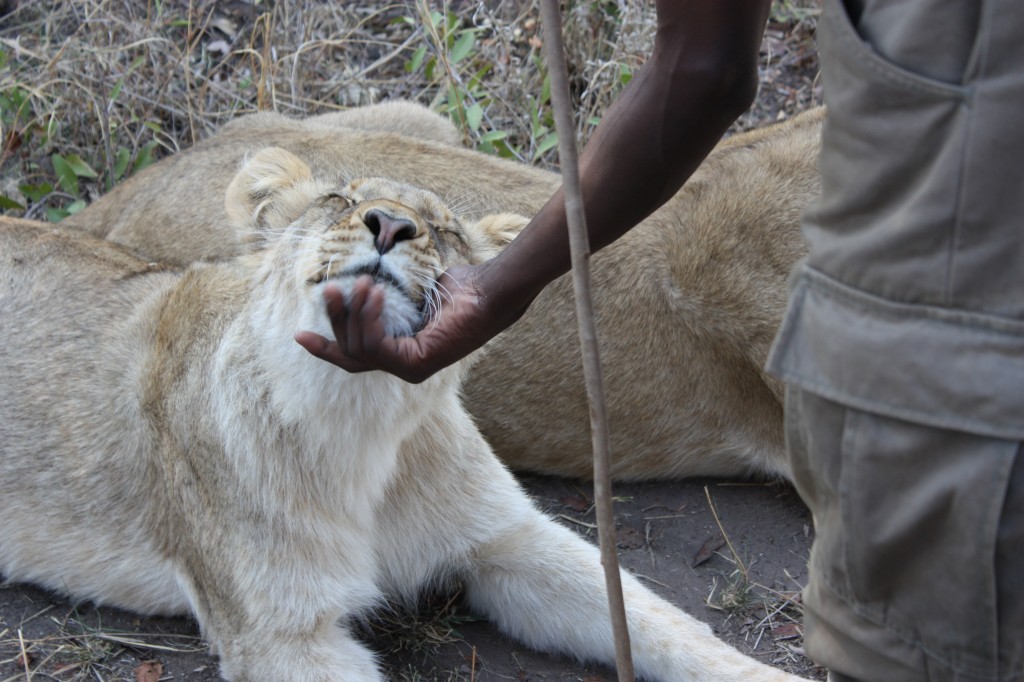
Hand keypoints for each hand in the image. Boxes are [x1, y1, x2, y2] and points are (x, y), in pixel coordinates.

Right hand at [294, 262, 530, 382]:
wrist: (488, 291)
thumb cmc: (460, 288)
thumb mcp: (413, 290)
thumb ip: (388, 296)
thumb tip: (363, 282)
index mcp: (401, 351)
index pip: (355, 356)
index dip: (326, 347)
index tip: (299, 334)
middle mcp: (403, 366)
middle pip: (350, 352)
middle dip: (335, 320)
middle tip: (329, 288)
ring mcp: (409, 369)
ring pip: (359, 349)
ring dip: (354, 313)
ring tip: (362, 283)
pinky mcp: (415, 365)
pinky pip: (375, 345)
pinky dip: (370, 318)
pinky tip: (375, 292)